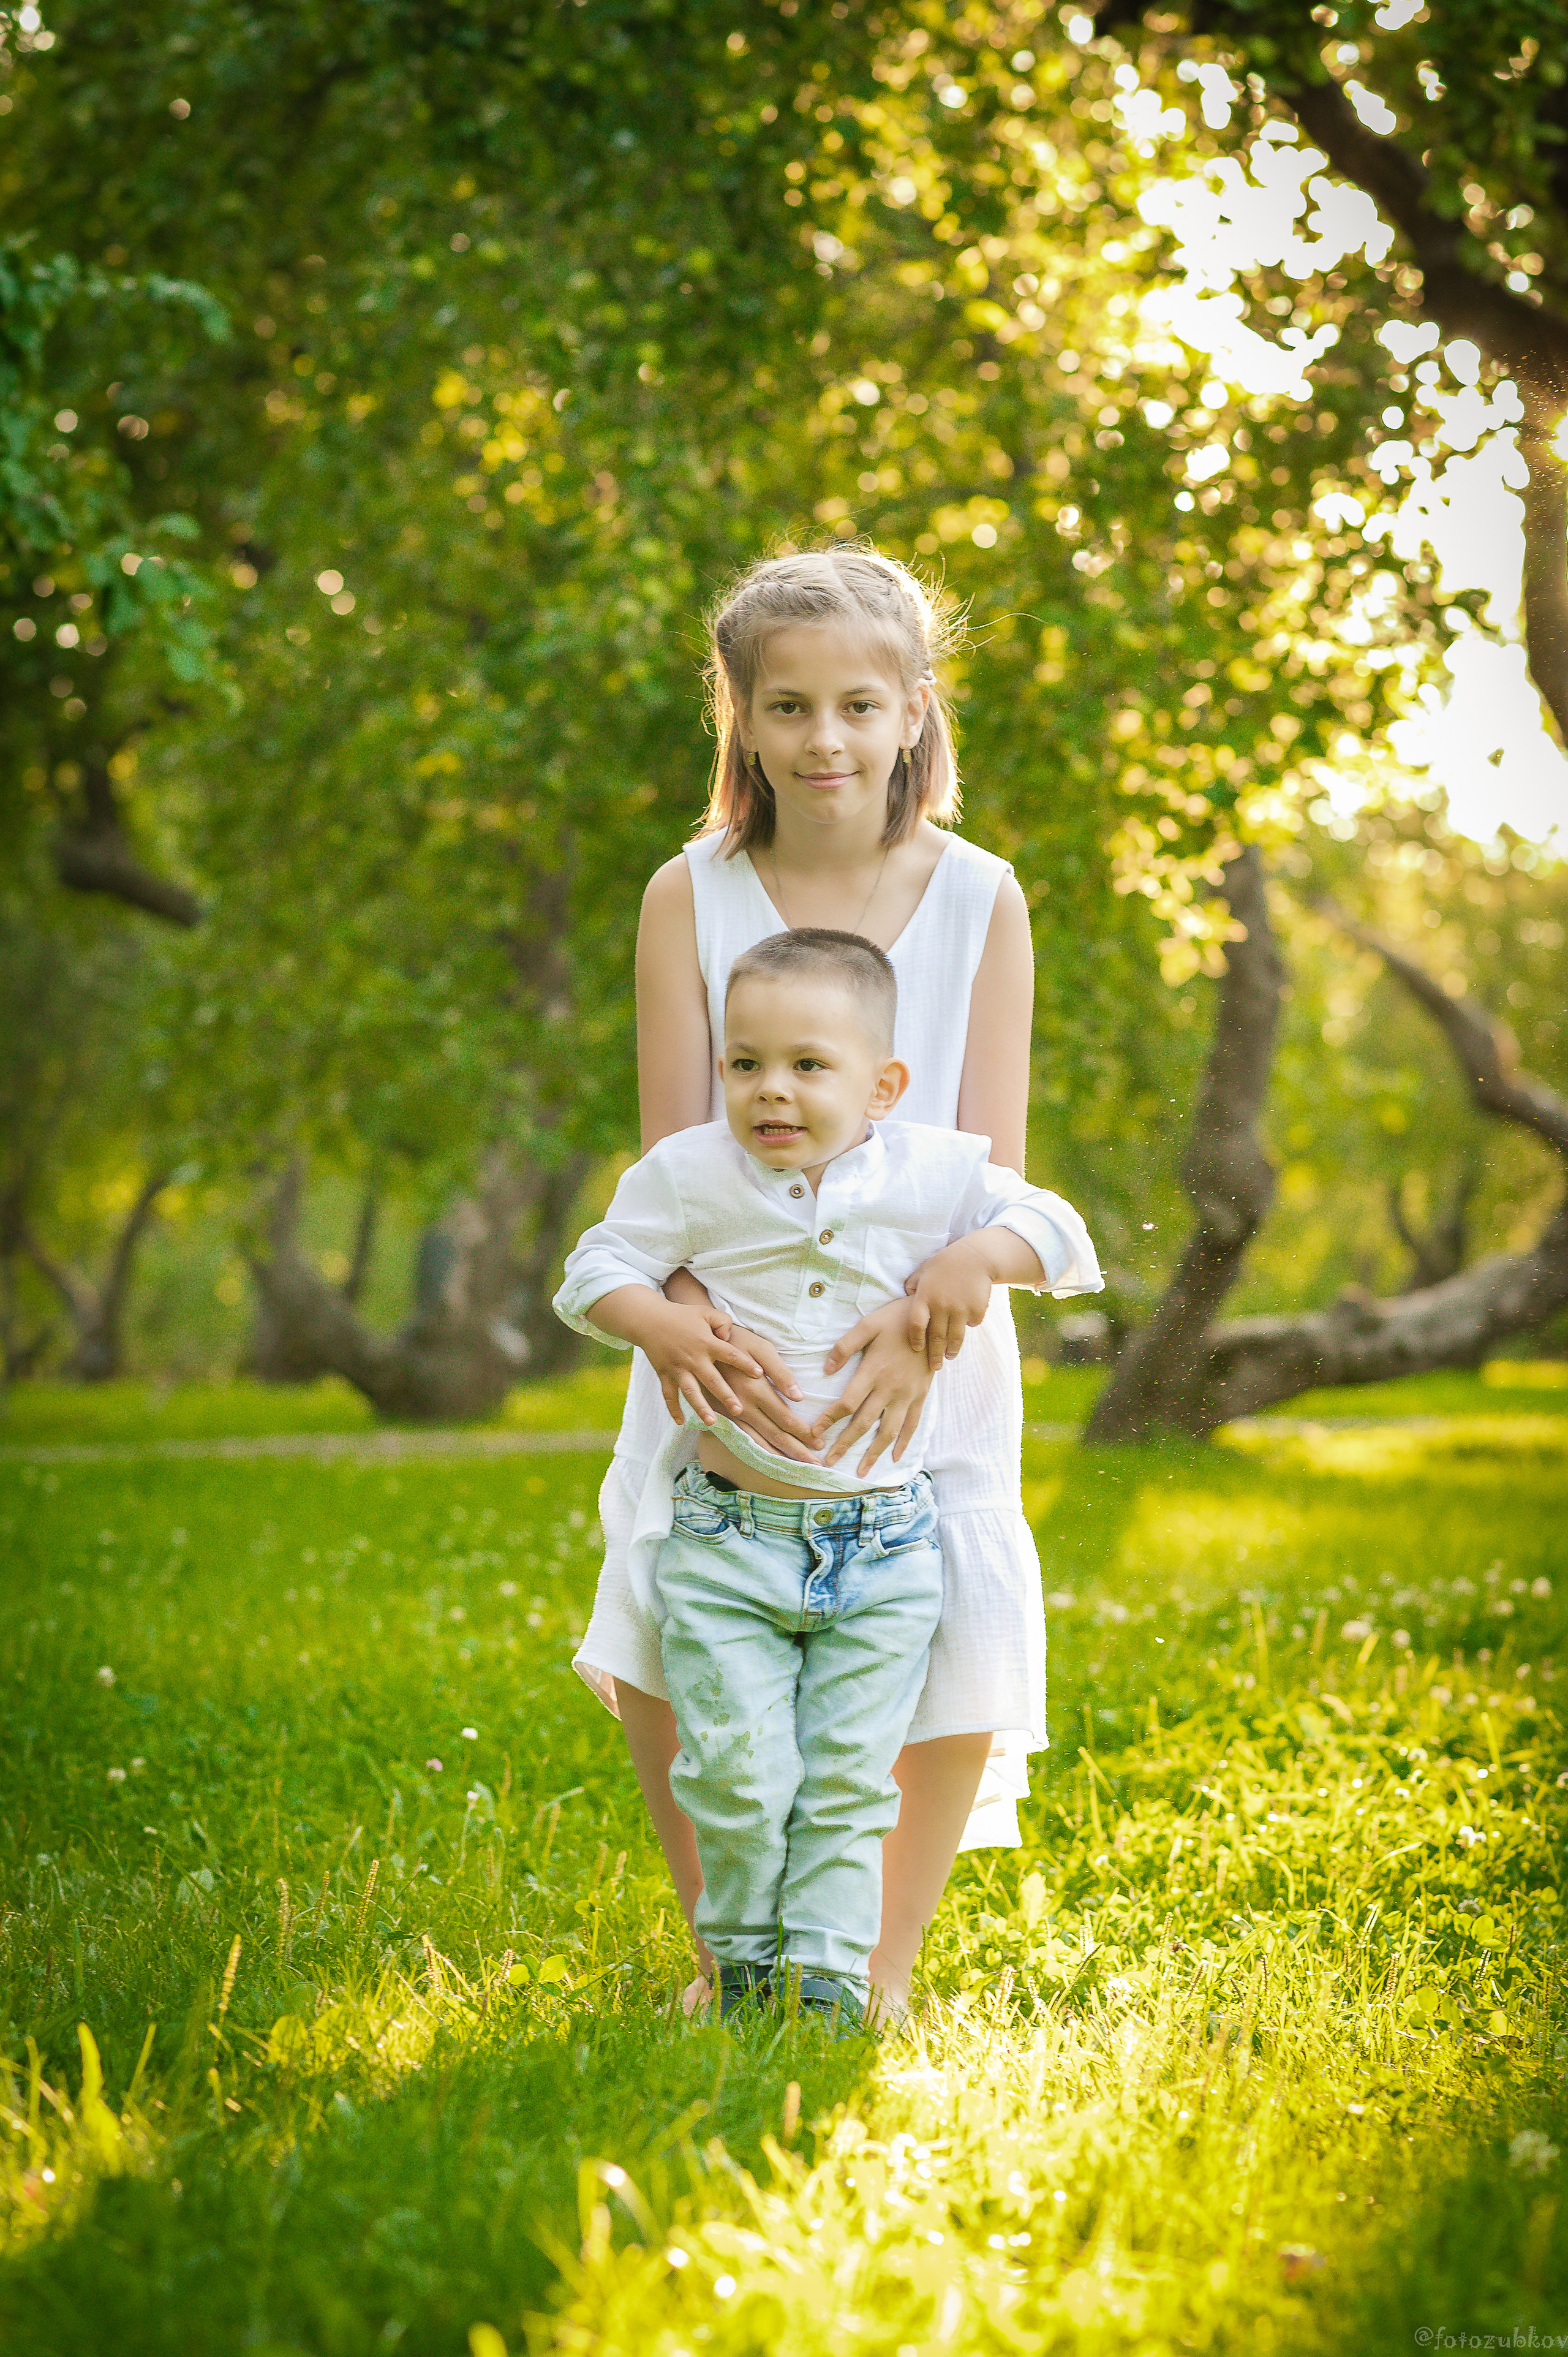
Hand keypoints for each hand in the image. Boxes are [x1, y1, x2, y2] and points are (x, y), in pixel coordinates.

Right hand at [625, 1298, 764, 1428]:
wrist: (649, 1320)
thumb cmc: (682, 1316)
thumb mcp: (706, 1312)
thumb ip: (723, 1322)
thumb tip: (730, 1338)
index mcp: (706, 1343)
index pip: (730, 1354)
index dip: (745, 1364)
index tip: (759, 1374)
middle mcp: (693, 1358)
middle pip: (712, 1380)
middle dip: (726, 1396)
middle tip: (739, 1410)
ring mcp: (678, 1369)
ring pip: (690, 1392)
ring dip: (701, 1407)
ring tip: (712, 1422)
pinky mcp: (664, 1374)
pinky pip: (668, 1395)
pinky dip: (673, 1409)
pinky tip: (680, 1422)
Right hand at [712, 1325, 824, 1463]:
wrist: (699, 1341)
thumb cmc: (736, 1340)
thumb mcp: (761, 1348)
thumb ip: (780, 1372)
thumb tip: (799, 1396)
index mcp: (756, 1390)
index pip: (786, 1419)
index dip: (804, 1433)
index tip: (820, 1444)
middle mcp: (743, 1406)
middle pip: (775, 1435)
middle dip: (797, 1451)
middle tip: (816, 1464)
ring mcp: (730, 1413)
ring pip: (758, 1441)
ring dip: (778, 1456)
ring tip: (797, 1467)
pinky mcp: (720, 1414)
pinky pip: (741, 1438)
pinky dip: (755, 1451)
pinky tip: (766, 1459)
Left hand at [815, 1295, 935, 1475]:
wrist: (935, 1318)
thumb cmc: (896, 1319)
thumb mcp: (868, 1325)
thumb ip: (845, 1346)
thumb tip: (825, 1370)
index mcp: (873, 1371)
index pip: (847, 1403)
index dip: (829, 1419)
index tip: (815, 1433)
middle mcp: (890, 1387)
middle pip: (864, 1422)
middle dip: (845, 1444)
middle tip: (829, 1463)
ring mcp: (908, 1394)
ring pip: (889, 1430)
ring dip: (874, 1453)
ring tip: (861, 1471)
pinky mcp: (921, 1395)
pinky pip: (912, 1424)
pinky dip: (904, 1443)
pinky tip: (894, 1457)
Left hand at [903, 1237, 994, 1369]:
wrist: (975, 1257)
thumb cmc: (944, 1263)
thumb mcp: (923, 1271)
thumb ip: (912, 1287)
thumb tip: (905, 1301)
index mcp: (925, 1297)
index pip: (916, 1326)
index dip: (915, 1340)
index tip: (917, 1349)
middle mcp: (941, 1306)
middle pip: (936, 1338)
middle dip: (934, 1356)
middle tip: (935, 1366)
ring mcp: (960, 1309)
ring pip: (955, 1338)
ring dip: (952, 1350)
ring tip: (949, 1357)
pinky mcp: (976, 1309)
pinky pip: (971, 1325)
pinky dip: (968, 1328)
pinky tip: (965, 1331)